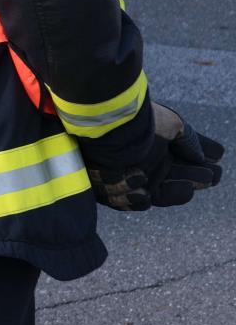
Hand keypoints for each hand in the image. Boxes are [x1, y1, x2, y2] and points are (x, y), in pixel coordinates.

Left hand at [89, 102, 223, 210]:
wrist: (107, 130)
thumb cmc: (139, 124)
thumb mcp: (171, 123)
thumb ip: (189, 138)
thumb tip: (204, 156)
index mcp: (157, 145)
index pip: (184, 158)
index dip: (202, 162)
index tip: (217, 161)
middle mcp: (146, 161)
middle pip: (176, 178)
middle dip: (196, 178)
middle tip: (211, 176)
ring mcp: (133, 176)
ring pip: (162, 193)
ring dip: (180, 190)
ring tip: (194, 184)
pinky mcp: (119, 190)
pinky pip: (138, 201)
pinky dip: (148, 198)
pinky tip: (158, 191)